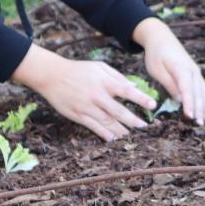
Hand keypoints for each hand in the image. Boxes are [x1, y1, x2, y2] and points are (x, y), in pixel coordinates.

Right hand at [14, 45, 158, 141]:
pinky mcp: (77, 115)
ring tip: (131, 135)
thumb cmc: (79, 70)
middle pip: (118, 111)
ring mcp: (86, 107)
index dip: (141, 99)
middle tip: (144, 126)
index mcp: (104, 82)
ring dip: (120, 130)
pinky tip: (113, 138)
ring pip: (107, 122)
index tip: (153, 105)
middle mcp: (96, 96)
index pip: (126, 91)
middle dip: (133, 120)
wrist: (52, 76)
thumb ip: (117, 76)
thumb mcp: (99, 67)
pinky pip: (93, 127)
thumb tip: (133, 87)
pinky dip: (104, 134)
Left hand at [135, 17, 204, 123]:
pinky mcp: (195, 73)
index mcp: (181, 68)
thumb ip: (169, 84)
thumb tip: (180, 100)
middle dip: (200, 108)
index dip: (189, 103)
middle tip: (200, 124)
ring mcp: (196, 71)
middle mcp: (192, 70)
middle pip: (198, 92)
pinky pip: (203, 89)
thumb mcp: (157, 70)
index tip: (190, 116)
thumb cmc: (155, 55)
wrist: (161, 38)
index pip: (187, 89)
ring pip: (203, 91)